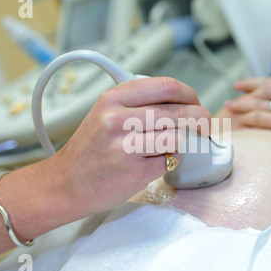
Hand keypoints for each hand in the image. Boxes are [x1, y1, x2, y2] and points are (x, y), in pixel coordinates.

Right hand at [46, 77, 210, 216]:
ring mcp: (126, 147)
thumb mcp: (104, 113)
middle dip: (199, 117)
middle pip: (176, 112)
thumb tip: (180, 101)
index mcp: (112, 99)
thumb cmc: (89, 150)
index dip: (189, 93)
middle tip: (205, 124)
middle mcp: (117, 119)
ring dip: (178, 143)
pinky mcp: (135, 172)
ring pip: (176, 137)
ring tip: (163, 147)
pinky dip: (167, 161)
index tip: (195, 101)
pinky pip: (169, 160)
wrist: (65, 184)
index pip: (165, 86)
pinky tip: (151, 163)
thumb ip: (138, 103)